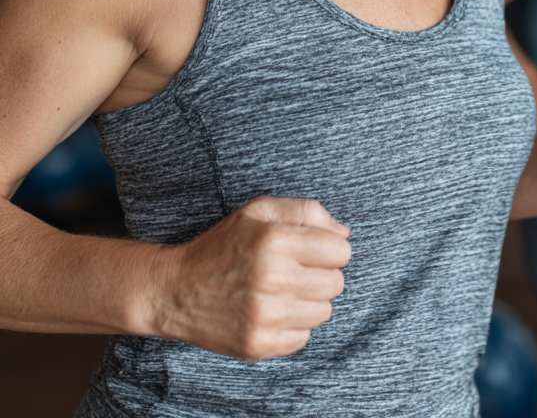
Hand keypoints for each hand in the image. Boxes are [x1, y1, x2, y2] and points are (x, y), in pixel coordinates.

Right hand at [151, 198, 350, 360]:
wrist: (174, 290)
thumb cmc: (223, 245)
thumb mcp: (259, 211)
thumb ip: (306, 211)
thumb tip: (343, 233)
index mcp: (276, 241)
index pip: (341, 251)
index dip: (329, 249)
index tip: (311, 250)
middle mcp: (273, 279)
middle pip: (336, 283)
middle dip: (321, 274)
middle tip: (294, 270)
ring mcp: (264, 316)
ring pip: (323, 312)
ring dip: (308, 301)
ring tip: (282, 291)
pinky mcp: (257, 345)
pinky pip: (303, 338)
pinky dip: (292, 326)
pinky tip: (271, 311)